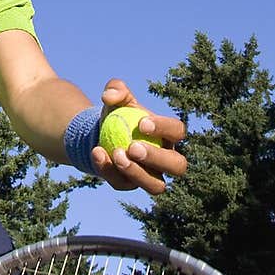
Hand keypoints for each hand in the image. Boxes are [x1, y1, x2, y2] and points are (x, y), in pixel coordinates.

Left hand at [91, 78, 186, 195]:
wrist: (100, 133)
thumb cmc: (117, 113)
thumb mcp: (116, 97)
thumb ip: (115, 89)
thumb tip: (110, 96)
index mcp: (169, 134)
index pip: (177, 131)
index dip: (164, 128)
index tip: (142, 124)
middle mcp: (167, 159)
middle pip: (177, 166)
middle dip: (157, 158)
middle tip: (133, 147)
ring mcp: (151, 176)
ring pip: (156, 186)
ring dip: (136, 172)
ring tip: (116, 154)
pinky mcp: (129, 184)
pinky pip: (122, 183)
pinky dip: (108, 170)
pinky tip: (97, 153)